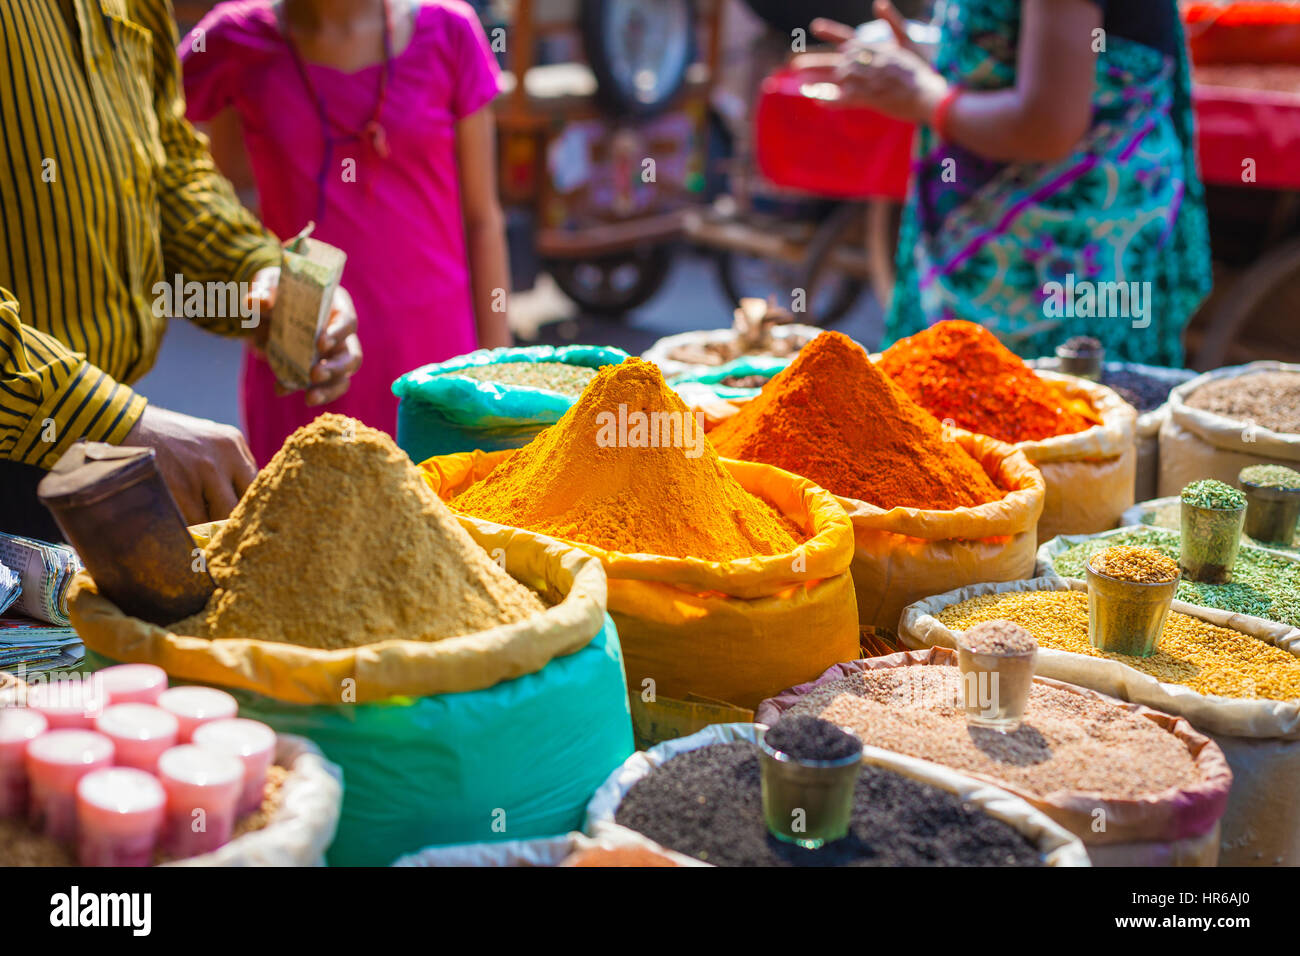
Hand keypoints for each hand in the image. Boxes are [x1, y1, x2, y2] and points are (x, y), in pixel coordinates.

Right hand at [125, 405, 257, 524]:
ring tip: (202, 534)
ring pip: (223, 517)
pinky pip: (197, 522)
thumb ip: (228, 466)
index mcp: (234, 442)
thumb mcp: (206, 440)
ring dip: (212, 529)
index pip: (256, 484)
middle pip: (244, 503)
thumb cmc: (166, 438)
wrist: (123, 425)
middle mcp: (225, 454)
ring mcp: (204, 471)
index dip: (248, 505)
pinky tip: (185, 529)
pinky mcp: (182, 488)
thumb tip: (245, 504)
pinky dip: (192, 530)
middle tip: (223, 533)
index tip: (239, 519)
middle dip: (233, 521)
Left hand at [246, 267, 363, 405]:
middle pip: (352, 356)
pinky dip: (304, 391)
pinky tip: (281, 389)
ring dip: (328, 390)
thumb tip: (256, 302)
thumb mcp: (269, 283)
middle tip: (315, 374)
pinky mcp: (318, 370)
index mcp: (337, 307)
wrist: (269, 304)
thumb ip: (264, 291)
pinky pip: (321, 387)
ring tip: (309, 398)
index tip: (320, 343)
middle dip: (336, 368)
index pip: (348, 322)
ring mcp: (332, 356)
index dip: (338, 334)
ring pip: (342, 378)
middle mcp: (341, 334)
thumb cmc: (277, 288)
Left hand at [795, 7, 947, 124]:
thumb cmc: (919, 69)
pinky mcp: (871, 99)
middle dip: (816, 60)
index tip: (815, 26)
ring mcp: (869, 81)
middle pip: (837, 60)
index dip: (831, 31)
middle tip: (795, 62)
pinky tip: (817, 100)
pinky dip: (832, 100)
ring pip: (838, 78)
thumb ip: (892, 23)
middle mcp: (870, 62)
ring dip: (818, 80)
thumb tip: (879, 2)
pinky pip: (846, 99)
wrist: (929, 94)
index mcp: (876, 49)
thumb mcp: (908, 42)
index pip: (849, 37)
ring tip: (800, 80)